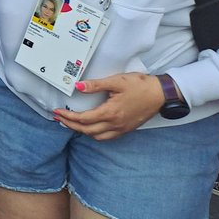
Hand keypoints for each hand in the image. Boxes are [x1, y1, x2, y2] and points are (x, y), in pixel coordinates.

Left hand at [52, 73, 166, 140]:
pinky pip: (107, 137)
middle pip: (87, 130)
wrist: (161, 94)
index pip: (83, 119)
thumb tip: (78, 86)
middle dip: (70, 125)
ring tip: (71, 123)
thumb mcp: (116, 81)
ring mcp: (122, 128)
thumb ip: (96, 85)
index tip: (57, 112)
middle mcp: (116, 124)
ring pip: (97, 136)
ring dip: (82, 131)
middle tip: (59, 118)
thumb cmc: (140, 86)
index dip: (68, 116)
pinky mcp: (127, 129)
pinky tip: (90, 128)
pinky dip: (95, 134)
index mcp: (111, 113)